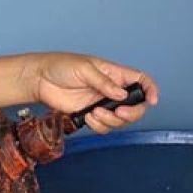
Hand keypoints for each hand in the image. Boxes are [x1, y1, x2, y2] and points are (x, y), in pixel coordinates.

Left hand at [26, 54, 158, 133]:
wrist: (40, 80)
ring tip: (95, 113)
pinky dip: (99, 126)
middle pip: (135, 106)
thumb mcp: (84, 68)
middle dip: (131, 113)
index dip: (150, 90)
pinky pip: (104, 126)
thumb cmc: (61, 66)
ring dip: (111, 121)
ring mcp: (102, 104)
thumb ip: (103, 82)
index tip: (153, 100)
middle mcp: (111, 90)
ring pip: (120, 120)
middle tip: (117, 113)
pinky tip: (88, 117)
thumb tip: (121, 93)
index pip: (140, 80)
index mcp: (114, 74)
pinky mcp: (90, 115)